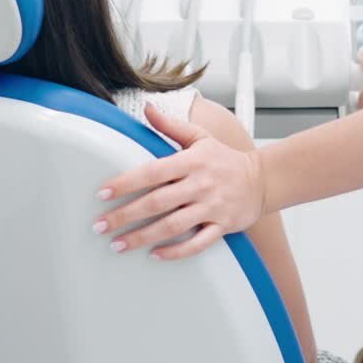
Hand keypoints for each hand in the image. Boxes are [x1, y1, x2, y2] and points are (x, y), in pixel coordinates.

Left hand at [94, 104, 265, 259]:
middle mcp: (200, 184)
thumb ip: (170, 126)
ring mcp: (211, 207)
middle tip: (100, 225)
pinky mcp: (222, 226)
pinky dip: (175, 252)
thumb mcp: (199, 137)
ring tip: (118, 244)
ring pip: (173, 226)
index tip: (103, 192)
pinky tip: (154, 254)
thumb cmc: (224, 158)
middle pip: (157, 202)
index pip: (153, 172)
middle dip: (126, 216)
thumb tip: (146, 108)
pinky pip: (197, 244)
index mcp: (192, 161)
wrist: (261, 180)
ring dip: (142, 237)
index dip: (127, 182)